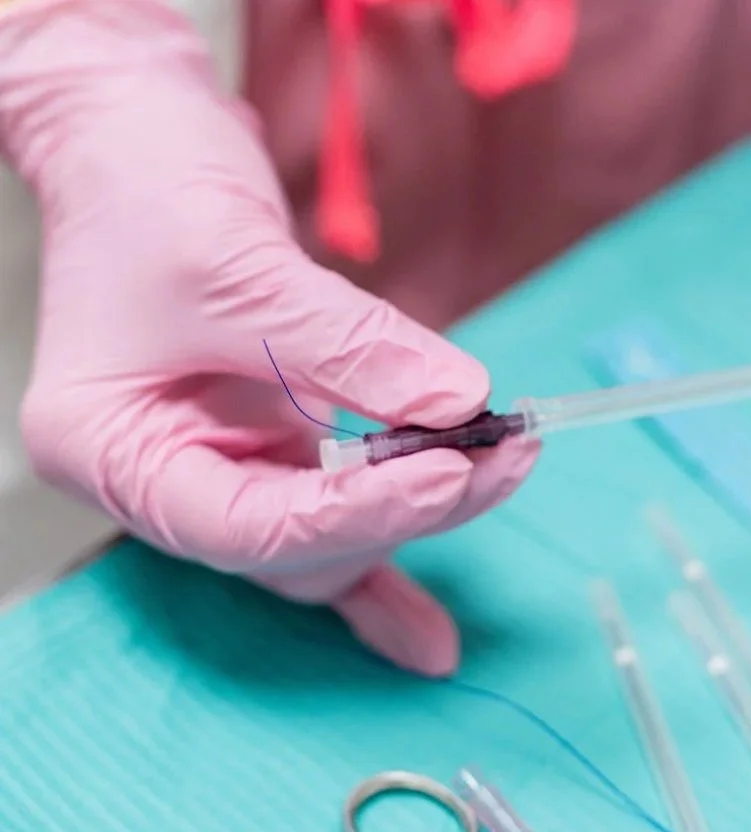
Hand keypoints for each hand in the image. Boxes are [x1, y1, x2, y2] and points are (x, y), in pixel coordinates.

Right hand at [0, 0, 536, 676]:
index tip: (451, 469)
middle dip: (410, 507)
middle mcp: (164, 483)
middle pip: (301, 544)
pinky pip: (334, 528)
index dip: (361, 511)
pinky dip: (387, 563)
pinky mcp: (271, 454)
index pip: (251, 526)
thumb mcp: (242, 268)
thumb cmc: (147, 192)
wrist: (136, 142)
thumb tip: (461, 403)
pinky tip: (431, 637)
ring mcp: (219, 472)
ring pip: (330, 539)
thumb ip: (352, 347)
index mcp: (114, 454)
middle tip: (503, 457)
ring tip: (502, 464)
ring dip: (421, 511)